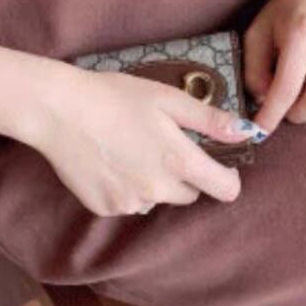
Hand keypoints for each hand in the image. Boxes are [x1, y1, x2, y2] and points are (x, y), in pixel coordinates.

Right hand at [26, 64, 261, 216]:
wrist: (59, 110)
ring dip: (153, 182)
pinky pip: (128, 203)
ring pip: (156, 199)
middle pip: (189, 194)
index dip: (226, 177)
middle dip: (184, 175)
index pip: (224, 189)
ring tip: (129, 148)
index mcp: (178, 161)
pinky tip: (110, 160)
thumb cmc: (115, 96)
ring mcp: (129, 203)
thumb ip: (210, 120)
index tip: (218, 163)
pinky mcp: (104, 208)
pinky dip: (125, 187)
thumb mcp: (168, 99)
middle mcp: (157, 190)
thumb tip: (247, 132)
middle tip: (160, 144)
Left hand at [243, 0, 305, 133]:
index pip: (288, 85)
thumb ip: (254, 70)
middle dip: (298, 113)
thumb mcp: (257, 35)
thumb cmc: (283, 14)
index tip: (260, 131)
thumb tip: (264, 101)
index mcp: (304, 30)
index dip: (272, 113)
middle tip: (285, 106)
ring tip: (305, 83)